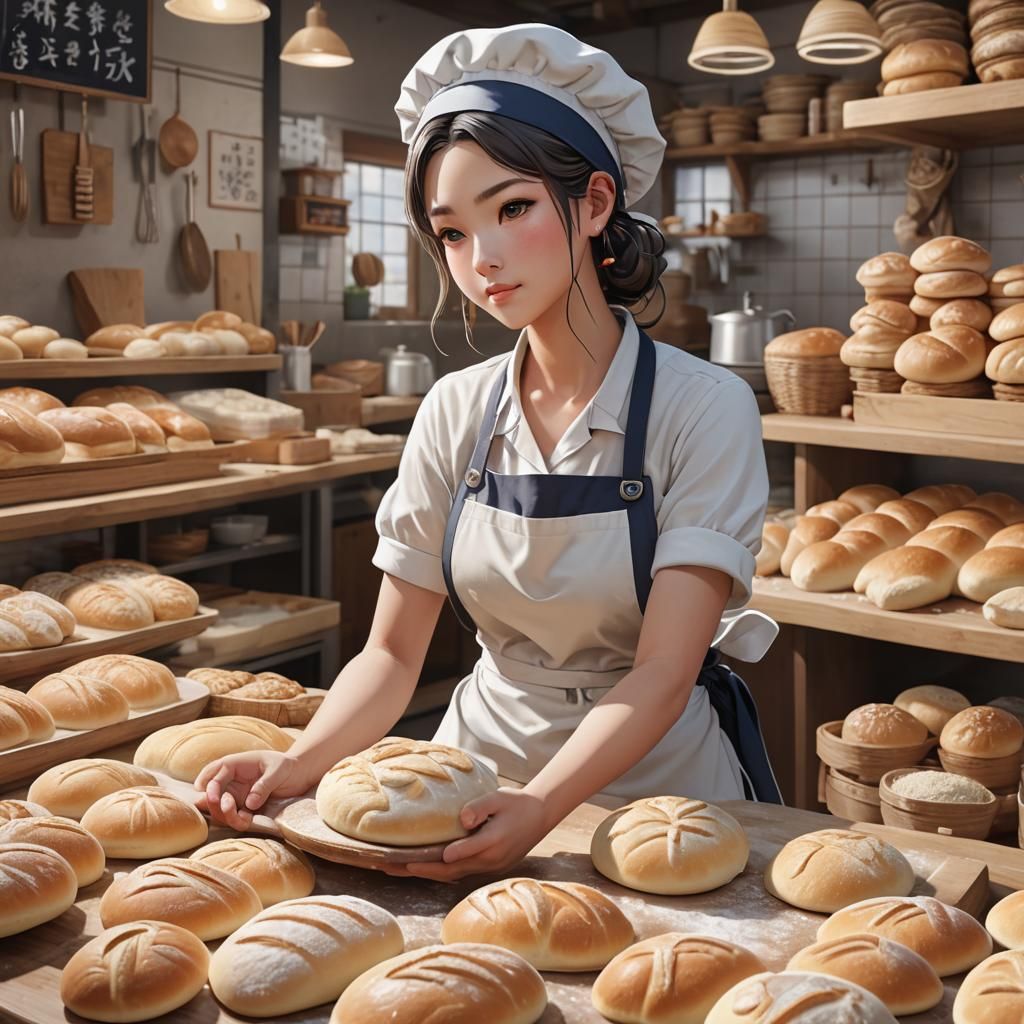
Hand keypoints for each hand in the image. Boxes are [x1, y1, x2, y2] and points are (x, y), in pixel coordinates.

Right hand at [194, 751, 310, 830]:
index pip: (212, 777)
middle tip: (229, 808)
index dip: (212, 789)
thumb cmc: (286, 766)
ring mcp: (234, 795)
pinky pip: (231, 817)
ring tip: (244, 817)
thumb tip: (249, 804)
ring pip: (218, 809)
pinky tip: (249, 819)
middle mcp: (229, 780)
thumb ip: (264, 785)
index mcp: (233, 765)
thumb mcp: (278, 770)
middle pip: (207, 794)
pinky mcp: (241, 807)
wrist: (297, 774)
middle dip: (214, 805)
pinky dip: (236, 821)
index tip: (220, 800)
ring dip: (226, 816)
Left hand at [402, 788, 547, 882]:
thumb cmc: (516, 803)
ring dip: (427, 873)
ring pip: (454, 874)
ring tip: (400, 870)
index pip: (465, 852)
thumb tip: (463, 819)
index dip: (442, 856)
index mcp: (494, 841)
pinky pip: (461, 873)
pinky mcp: (489, 868)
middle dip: (422, 870)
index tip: (417, 859)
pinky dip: (441, 873)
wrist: (540, 816)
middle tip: (394, 867)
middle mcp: (491, 859)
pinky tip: (425, 870)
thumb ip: (480, 807)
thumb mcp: (499, 797)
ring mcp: (490, 867)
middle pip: (452, 870)